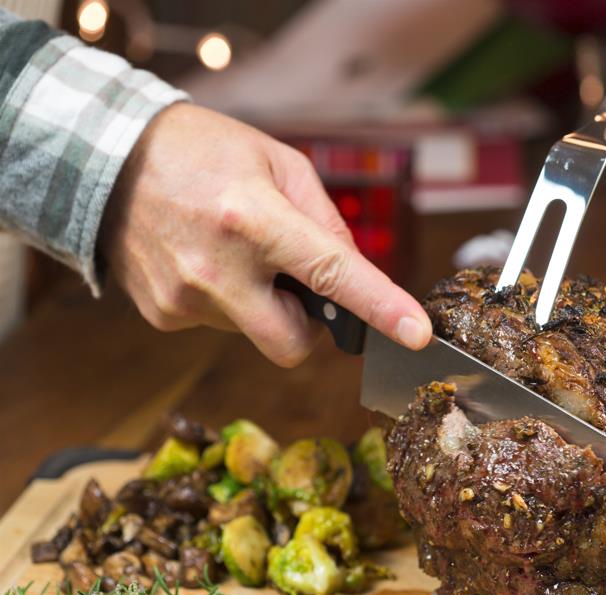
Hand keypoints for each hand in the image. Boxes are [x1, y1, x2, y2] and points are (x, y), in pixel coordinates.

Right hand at [100, 103, 431, 366]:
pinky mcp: (162, 315)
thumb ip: (325, 220)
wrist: (101, 158)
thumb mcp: (277, 163)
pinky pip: (221, 325)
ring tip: (233, 250)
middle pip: (293, 345)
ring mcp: (185, 299)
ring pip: (257, 333)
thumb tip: (356, 272)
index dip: (380, 309)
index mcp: (253, 219)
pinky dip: (228, 302)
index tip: (417, 335)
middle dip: (309, 327)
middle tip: (296, 283)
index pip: (332, 274)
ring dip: (263, 304)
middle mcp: (217, 269)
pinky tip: (204, 260)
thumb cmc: (201, 151)